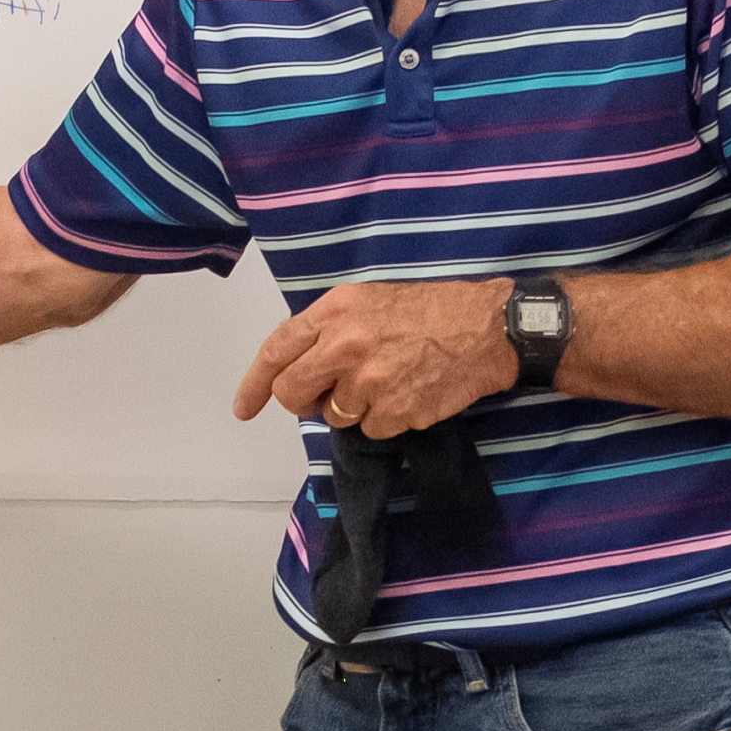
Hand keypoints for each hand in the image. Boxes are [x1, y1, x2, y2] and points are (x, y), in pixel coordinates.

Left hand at [237, 277, 515, 437]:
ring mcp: (369, 382)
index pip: (276, 351)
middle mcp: (345, 346)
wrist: (486, 328)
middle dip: (303, 401)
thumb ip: (328, 330)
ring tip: (387, 380)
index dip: (255, 384)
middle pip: (294, 393)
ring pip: (335, 415)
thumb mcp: (369, 301)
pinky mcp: (395, 411)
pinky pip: (370, 430)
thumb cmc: (430, 310)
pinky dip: (385, 419)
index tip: (244, 408)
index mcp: (335, 312)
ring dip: (353, 408)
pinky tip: (407, 393)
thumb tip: (300, 367)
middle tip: (322, 398)